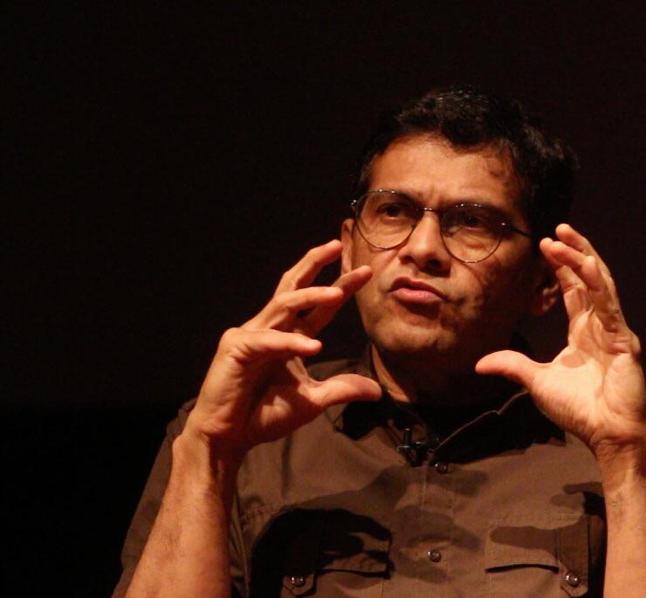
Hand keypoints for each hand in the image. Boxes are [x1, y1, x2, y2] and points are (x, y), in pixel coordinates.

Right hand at [185, 239, 380, 459]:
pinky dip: (291, 342)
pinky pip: (269, 340)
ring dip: (310, 296)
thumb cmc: (264, 416)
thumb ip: (342, 389)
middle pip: (293, 286)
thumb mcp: (313, 400)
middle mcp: (269, 328)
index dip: (341, 287)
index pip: (319, 307)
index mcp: (288, 336)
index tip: (366, 271)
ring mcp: (250, 334)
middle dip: (315, 264)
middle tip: (338, 246)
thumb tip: (376, 390)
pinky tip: (313, 346)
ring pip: (283, 305)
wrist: (229, 437)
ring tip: (336, 293)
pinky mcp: (236, 348)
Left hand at [476, 224, 645, 453]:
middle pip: (589, 278)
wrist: (607, 435)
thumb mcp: (537, 382)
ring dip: (583, 258)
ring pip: (600, 284)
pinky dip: (598, 284)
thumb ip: (513, 366)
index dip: (562, 266)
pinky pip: (610, 306)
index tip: (546, 245)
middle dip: (575, 252)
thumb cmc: (579, 410)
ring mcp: (615, 330)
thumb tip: (480, 362)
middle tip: (557, 229)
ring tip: (565, 237)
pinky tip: (585, 265)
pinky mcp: (624, 340)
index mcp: (584, 332)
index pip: (575, 290)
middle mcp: (601, 325)